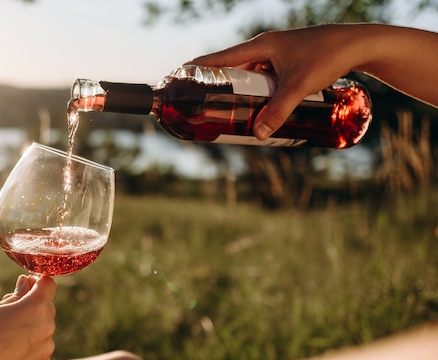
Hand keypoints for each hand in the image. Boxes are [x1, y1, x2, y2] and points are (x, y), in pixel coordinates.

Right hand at [0, 274, 56, 359]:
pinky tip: (10, 346)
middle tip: (9, 305)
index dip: (38, 281)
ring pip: (44, 325)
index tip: (26, 283)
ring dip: (32, 322)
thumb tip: (26, 283)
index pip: (49, 284)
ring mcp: (46, 347)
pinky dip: (31, 340)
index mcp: (35, 308)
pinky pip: (41, 344)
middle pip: (47, 305)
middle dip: (32, 302)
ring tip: (5, 329)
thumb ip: (17, 295)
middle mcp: (47, 327)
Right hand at [189, 24, 437, 138]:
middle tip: (204, 103)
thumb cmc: (328, 58)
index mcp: (260, 45)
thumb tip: (258, 136)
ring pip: (250, 73)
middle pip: (233, 67)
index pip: (220, 57)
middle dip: (217, 85)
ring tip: (227, 109)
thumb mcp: (298, 87)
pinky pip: (266, 76)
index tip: (180, 78)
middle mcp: (266, 46)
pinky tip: (260, 104)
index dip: (198, 68)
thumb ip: (278, 112)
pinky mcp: (291, 60)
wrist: (359, 44)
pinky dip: (258, 89)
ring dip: (239, 90)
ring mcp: (279, 53)